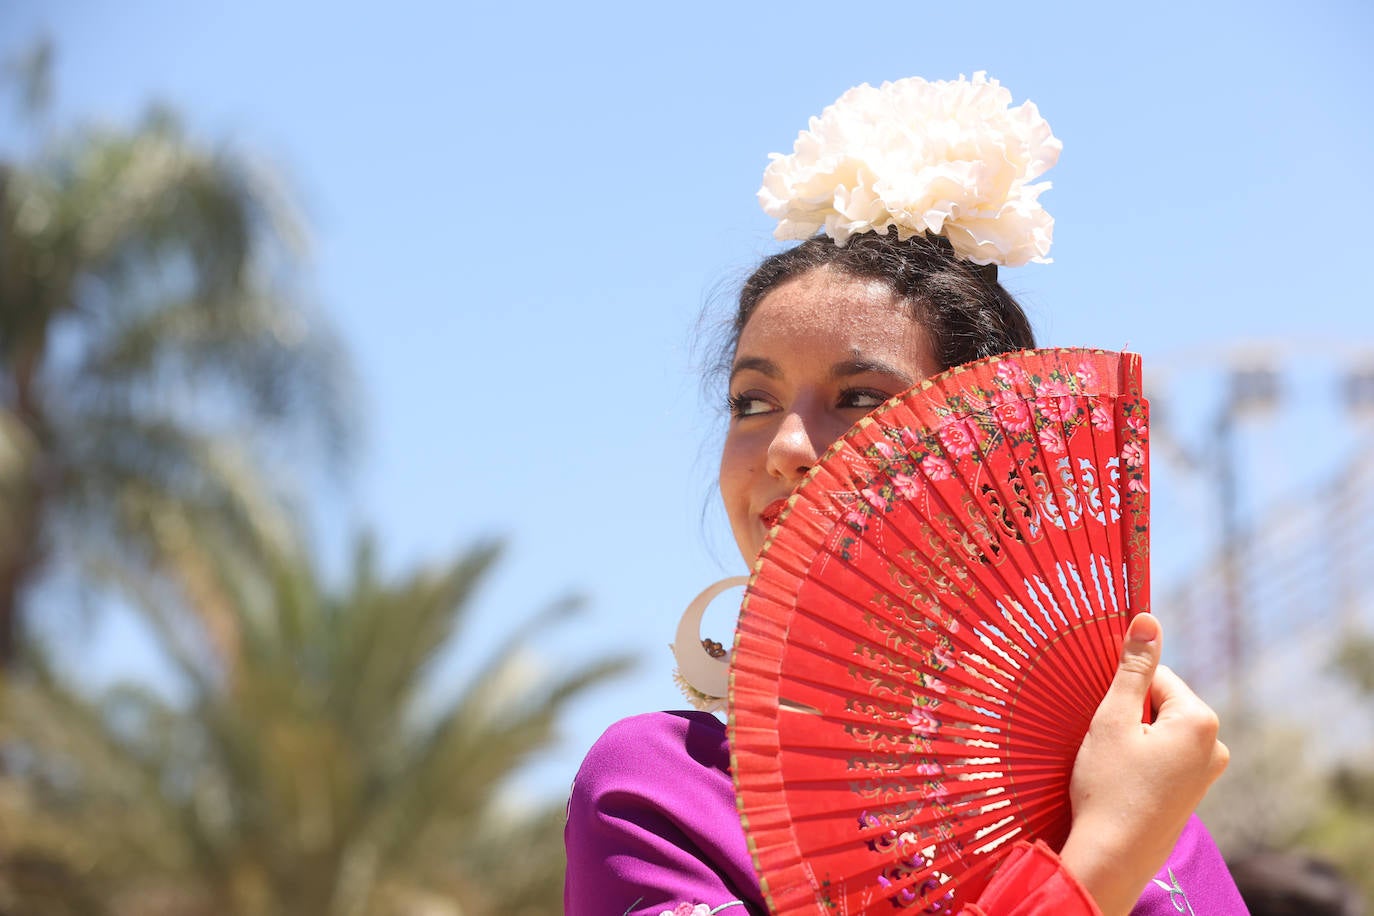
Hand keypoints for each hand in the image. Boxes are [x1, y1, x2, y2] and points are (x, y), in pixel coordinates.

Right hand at [1058, 613, 1228, 915]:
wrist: (1113, 856)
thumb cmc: (1109, 786)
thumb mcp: (1114, 719)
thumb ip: (1133, 668)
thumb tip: (1148, 619)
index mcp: (1200, 721)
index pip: (1157, 677)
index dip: (1123, 692)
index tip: (1104, 717)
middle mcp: (1216, 745)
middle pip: (1162, 703)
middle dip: (1131, 714)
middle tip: (1107, 744)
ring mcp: (1208, 772)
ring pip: (1161, 730)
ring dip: (1135, 737)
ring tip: (1114, 765)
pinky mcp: (1194, 793)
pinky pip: (1166, 756)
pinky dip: (1142, 759)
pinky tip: (1124, 780)